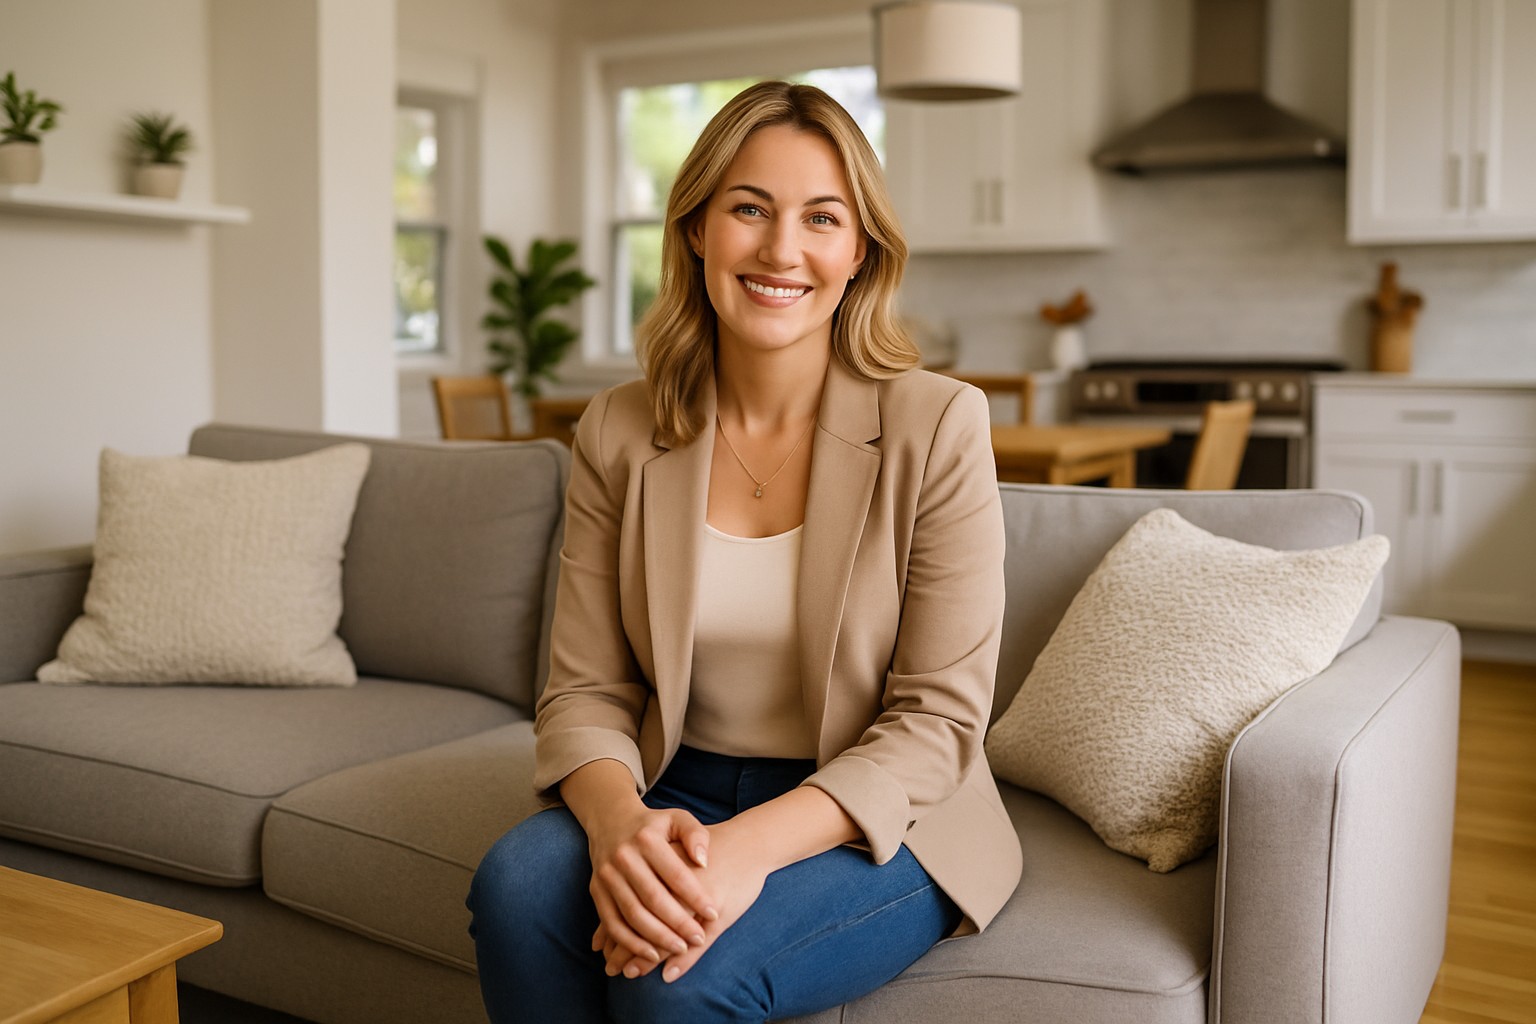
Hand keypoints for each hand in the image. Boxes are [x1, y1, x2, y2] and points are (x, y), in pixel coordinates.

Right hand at [586, 806, 717, 966]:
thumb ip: (695, 835)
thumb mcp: (677, 818)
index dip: (695, 897)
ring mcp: (607, 876)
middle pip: (653, 898)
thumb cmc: (654, 825)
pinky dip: (630, 942)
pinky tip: (650, 954)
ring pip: (632, 914)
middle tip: (699, 939)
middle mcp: (623, 857)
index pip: (675, 874)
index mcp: (647, 839)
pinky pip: (611, 923)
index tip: (714, 914)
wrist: (610, 821)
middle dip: (678, 923)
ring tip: (680, 949)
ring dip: (656, 937)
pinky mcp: (596, 891)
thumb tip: (703, 861)